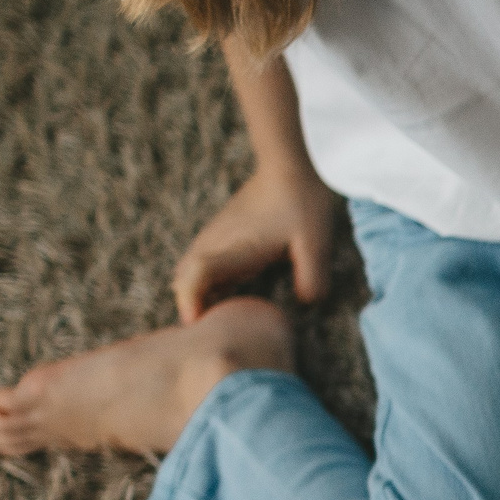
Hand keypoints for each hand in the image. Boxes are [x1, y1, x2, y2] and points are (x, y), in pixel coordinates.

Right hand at [173, 163, 339, 322]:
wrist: (288, 165)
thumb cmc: (302, 202)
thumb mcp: (315, 242)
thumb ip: (312, 276)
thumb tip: (305, 304)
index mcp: (235, 247)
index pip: (196, 276)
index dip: (191, 302)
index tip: (197, 325)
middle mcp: (215, 243)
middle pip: (183, 281)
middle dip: (191, 308)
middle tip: (214, 334)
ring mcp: (213, 238)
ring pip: (188, 274)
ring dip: (197, 297)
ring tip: (221, 321)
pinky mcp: (218, 236)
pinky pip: (199, 267)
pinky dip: (204, 285)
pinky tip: (229, 299)